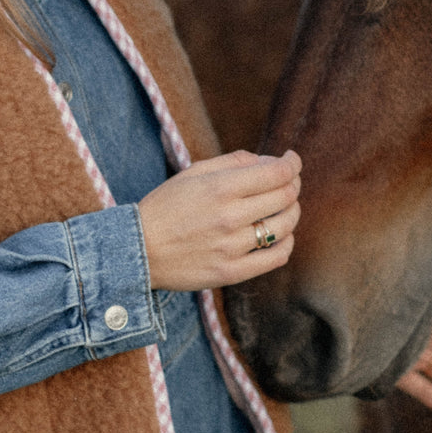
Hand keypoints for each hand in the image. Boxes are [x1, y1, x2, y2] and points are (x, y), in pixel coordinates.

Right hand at [139, 148, 300, 291]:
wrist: (138, 249)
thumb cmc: (165, 206)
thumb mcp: (193, 173)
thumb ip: (233, 162)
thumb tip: (269, 161)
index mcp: (220, 188)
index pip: (276, 173)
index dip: (291, 164)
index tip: (291, 160)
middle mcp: (229, 217)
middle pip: (285, 197)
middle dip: (293, 184)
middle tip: (288, 181)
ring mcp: (232, 247)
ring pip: (285, 226)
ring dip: (292, 211)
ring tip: (284, 207)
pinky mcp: (231, 272)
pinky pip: (276, 258)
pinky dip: (287, 243)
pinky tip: (280, 235)